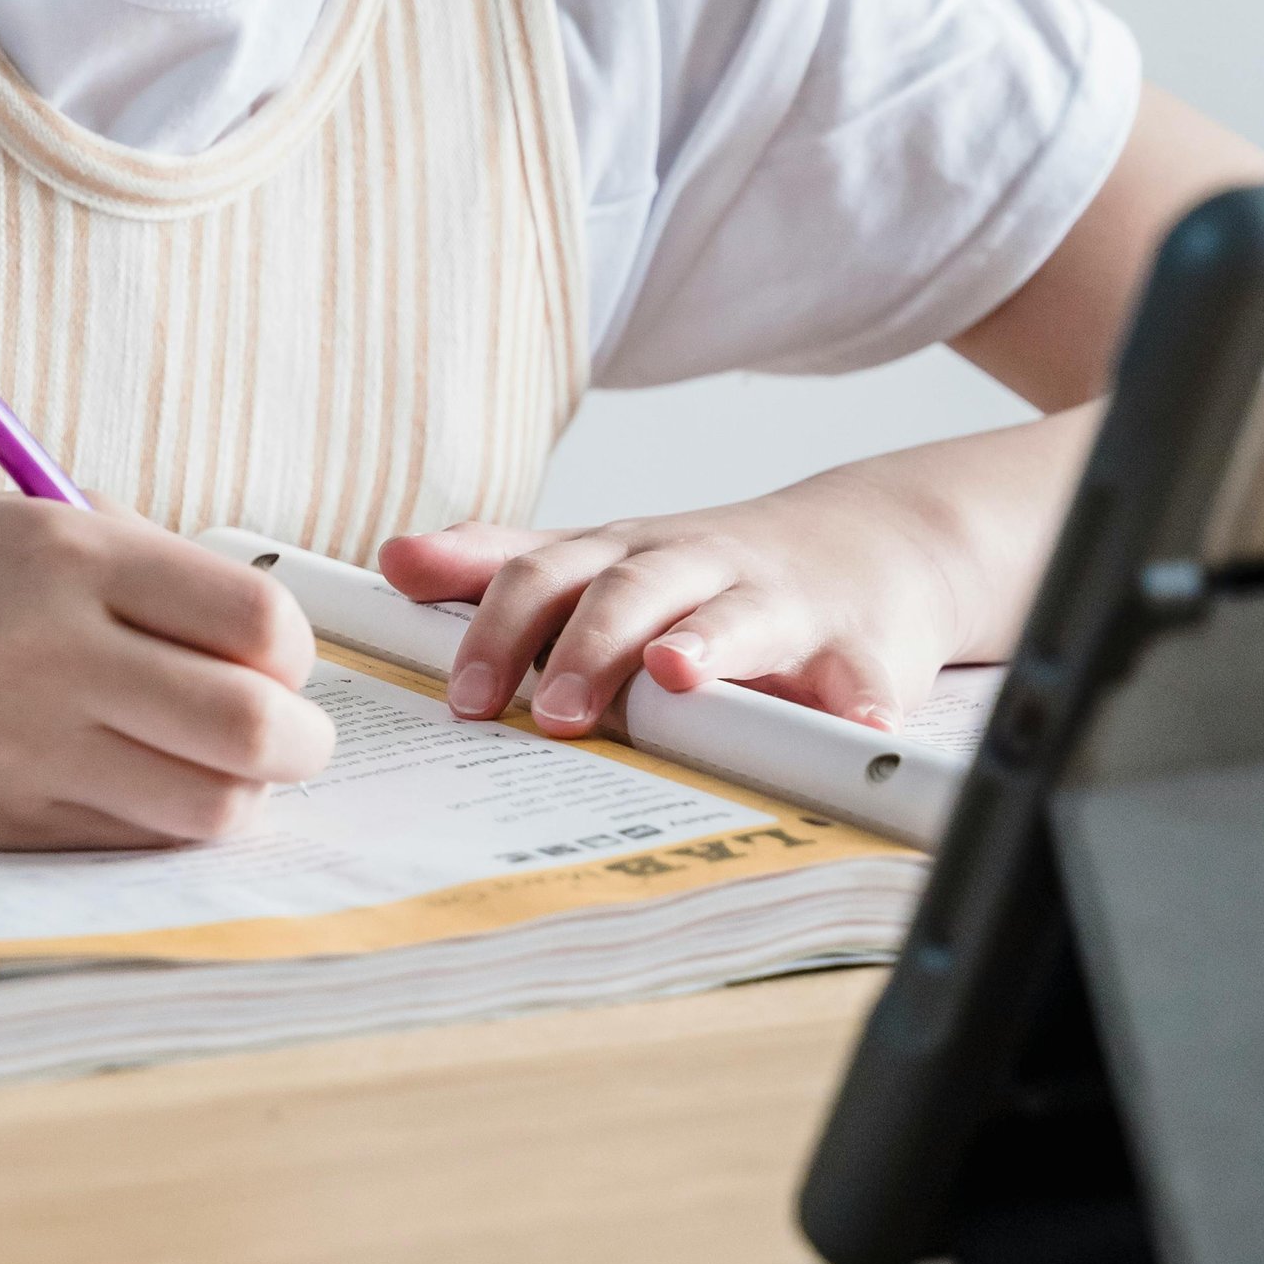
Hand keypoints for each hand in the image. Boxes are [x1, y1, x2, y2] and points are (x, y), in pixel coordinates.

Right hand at [0, 492, 334, 847]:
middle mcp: (50, 653)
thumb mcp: (6, 517)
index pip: (254, 620)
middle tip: (290, 733)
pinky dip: (163, 827)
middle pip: (253, 727)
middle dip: (300, 739)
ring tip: (221, 771)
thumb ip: (127, 561)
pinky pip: (127, 845)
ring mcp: (19, 753)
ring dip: (241, 795)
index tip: (276, 655)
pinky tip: (142, 792)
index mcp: (61, 551)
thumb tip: (250, 628)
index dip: (291, 650)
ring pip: (207, 808)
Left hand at [380, 456, 992, 740]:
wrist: (870, 544)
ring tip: (676, 675)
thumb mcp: (603, 557)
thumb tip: (393, 560)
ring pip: (735, 616)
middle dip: (586, 648)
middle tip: (548, 710)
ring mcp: (778, 601)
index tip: (461, 693)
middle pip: (629, 592)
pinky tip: (853, 719)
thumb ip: (502, 564)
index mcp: (625, 556)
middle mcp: (694, 567)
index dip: (497, 628)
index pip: (545, 574)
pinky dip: (856, 697)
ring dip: (705, 646)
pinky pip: (859, 674)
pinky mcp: (858, 646)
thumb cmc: (712, 568)